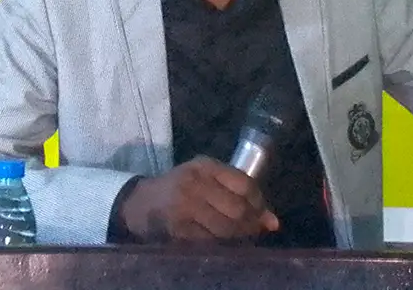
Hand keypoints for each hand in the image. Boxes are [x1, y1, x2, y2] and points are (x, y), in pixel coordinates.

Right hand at [117, 155, 279, 241]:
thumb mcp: (205, 177)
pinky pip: (209, 241)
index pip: (244, 184)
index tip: (264, 215)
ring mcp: (185, 207)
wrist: (139, 202)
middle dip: (252, 223)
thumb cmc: (179, 187)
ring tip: (242, 239)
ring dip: (240, 237)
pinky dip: (222, 245)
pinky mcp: (177, 229)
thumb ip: (236, 190)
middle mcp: (195, 184)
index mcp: (205, 166)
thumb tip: (273, 221)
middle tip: (256, 231)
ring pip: (225, 227)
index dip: (259, 203)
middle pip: (237, 208)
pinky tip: (225, 245)